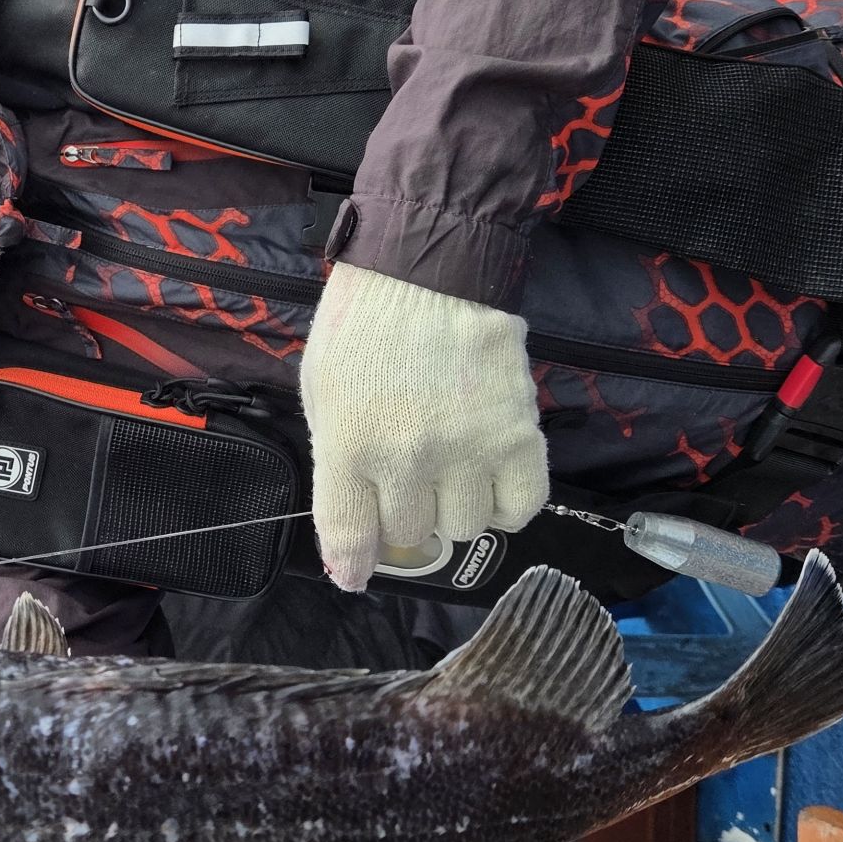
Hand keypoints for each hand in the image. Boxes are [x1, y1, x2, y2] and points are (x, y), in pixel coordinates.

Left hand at [301, 262, 548, 590]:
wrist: (429, 267)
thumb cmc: (364, 326)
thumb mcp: (321, 392)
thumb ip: (334, 465)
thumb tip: (348, 539)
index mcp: (349, 446)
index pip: (350, 537)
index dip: (351, 565)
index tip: (355, 573)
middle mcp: (408, 458)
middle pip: (410, 534)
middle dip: (403, 516)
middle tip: (407, 482)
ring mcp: (467, 449)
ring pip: (465, 527)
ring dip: (453, 509)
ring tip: (449, 471)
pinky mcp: (518, 435)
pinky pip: (521, 507)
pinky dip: (506, 505)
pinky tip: (490, 480)